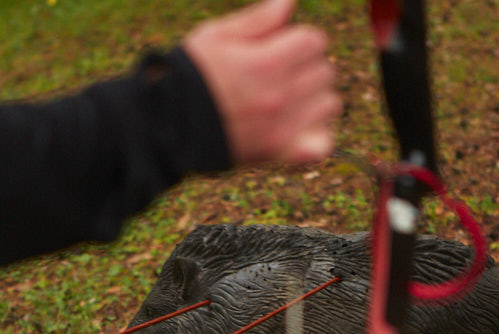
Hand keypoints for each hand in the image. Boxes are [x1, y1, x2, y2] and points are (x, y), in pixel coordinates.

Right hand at [183, 0, 340, 164]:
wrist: (167, 127)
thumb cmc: (189, 76)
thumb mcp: (216, 36)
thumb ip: (258, 19)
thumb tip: (289, 2)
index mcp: (267, 62)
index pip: (315, 40)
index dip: (299, 39)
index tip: (280, 46)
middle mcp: (280, 95)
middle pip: (325, 70)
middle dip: (307, 66)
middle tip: (280, 73)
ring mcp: (283, 128)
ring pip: (330, 104)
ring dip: (316, 98)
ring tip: (290, 99)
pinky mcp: (280, 153)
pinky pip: (323, 145)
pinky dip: (318, 135)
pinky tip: (299, 126)